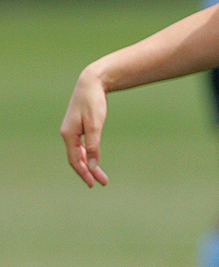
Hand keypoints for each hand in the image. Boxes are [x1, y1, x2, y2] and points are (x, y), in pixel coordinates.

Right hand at [60, 68, 109, 186]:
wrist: (91, 83)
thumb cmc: (93, 102)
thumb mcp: (95, 125)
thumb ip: (93, 146)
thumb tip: (91, 165)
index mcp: (68, 134)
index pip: (74, 160)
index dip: (84, 173)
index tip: (93, 184)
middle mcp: (67, 134)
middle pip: (76, 158)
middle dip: (89, 171)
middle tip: (102, 183)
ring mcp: (71, 130)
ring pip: (79, 153)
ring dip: (89, 164)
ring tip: (101, 176)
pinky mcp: (77, 127)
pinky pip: (80, 146)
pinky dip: (87, 154)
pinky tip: (94, 160)